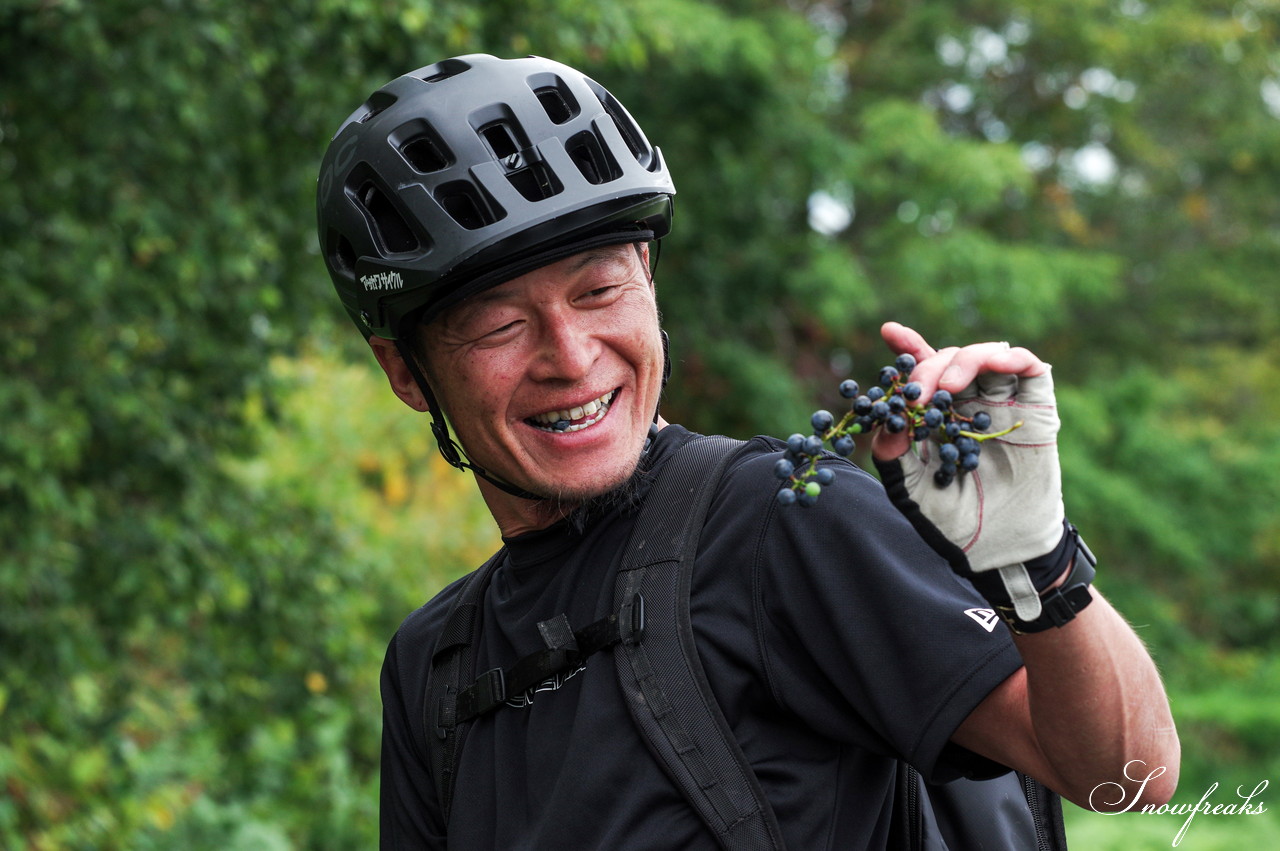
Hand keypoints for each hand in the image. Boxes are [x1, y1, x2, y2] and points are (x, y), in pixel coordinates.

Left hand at [871, 322, 1065, 619]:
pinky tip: (993, 365)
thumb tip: (882, 427)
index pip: (923, 371)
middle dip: (927, 368)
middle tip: (915, 394)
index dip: (908, 347)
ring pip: (985, 354)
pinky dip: (1009, 357)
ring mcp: (1004, 401)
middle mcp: (970, 401)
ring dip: (961, 361)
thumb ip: (894, 455)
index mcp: (939, 413)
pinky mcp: (1037, 406)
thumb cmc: (952, 520)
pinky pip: (1028, 366)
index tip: (889, 331)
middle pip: (948, 359)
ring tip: (943, 391)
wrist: (999, 547)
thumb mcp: (910, 487)